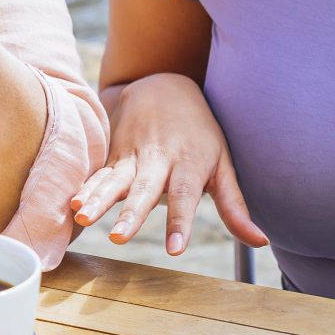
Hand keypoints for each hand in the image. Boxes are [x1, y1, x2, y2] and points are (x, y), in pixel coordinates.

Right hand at [69, 72, 266, 256]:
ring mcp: (131, 155)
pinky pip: (98, 174)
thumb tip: (261, 242)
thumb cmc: (199, 133)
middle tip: (119, 238)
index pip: (185, 196)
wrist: (162, 85)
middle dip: (131, 214)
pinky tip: (72, 204)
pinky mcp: (112, 155)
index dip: (180, 222)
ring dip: (98, 199)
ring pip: (114, 180)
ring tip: (83, 216)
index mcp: (189, 164)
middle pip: (144, 190)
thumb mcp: (222, 164)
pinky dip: (85, 188)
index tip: (176, 249)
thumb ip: (235, 206)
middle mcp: (158, 159)